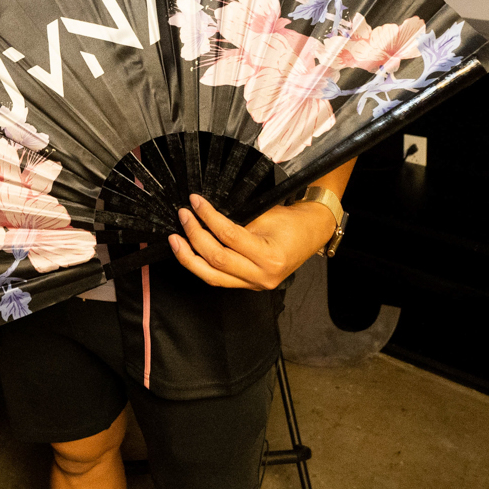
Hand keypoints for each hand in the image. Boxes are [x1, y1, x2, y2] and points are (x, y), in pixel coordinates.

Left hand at [167, 192, 331, 290]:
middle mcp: (262, 277)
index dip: (208, 218)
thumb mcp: (266, 215)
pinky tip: (190, 252)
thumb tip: (205, 215)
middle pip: (216, 260)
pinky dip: (201, 265)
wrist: (312, 233)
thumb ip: (236, 220)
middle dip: (195, 236)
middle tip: (184, 216)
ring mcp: (255, 285)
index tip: (196, 202)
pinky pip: (219, 279)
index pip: (229, 237)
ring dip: (189, 258)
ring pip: (212, 277)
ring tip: (176, 240)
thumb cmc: (293, 222)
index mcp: (269, 257)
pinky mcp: (249, 286)